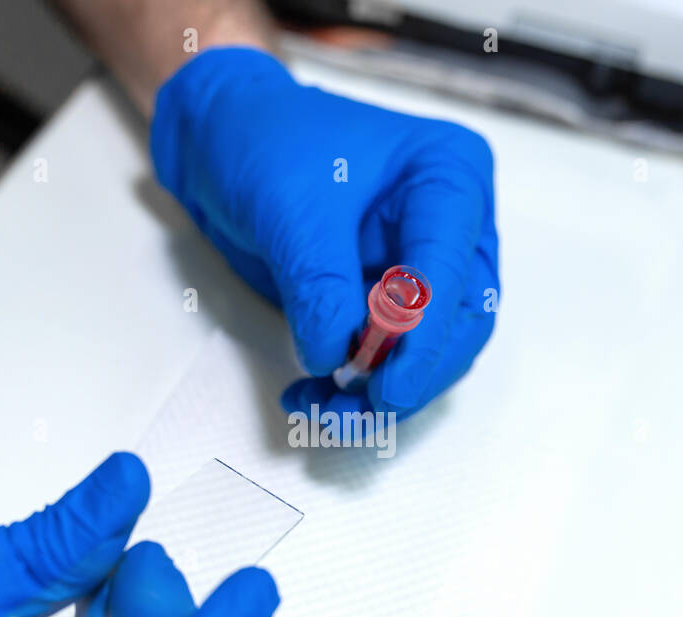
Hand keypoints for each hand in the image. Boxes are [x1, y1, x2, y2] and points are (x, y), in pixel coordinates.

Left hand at [150, 48, 499, 419]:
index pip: (455, 276)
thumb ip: (322, 287)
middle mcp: (453, 224)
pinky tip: (310, 394)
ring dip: (380, 393)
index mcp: (450, 176)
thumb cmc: (265, 143)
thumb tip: (337, 358)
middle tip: (354, 411)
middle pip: (460, 326)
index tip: (387, 389)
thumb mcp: (292, 212)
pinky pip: (390, 359)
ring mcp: (426, 266)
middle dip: (409, 377)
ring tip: (320, 409)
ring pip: (431, 354)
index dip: (425, 342)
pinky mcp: (391, 300)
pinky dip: (355, 388)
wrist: (222, 140)